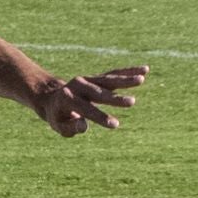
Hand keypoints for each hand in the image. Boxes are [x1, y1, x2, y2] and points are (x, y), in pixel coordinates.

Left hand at [30, 66, 145, 136]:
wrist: (52, 96)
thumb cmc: (57, 116)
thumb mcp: (59, 126)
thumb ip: (71, 127)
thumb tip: (84, 126)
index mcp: (67, 99)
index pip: (86, 109)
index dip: (100, 117)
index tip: (115, 124)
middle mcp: (78, 86)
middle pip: (100, 93)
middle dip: (116, 99)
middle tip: (131, 102)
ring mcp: (88, 79)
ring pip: (109, 80)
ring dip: (126, 80)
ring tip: (142, 78)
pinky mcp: (97, 78)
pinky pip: (114, 74)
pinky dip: (129, 71)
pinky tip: (145, 70)